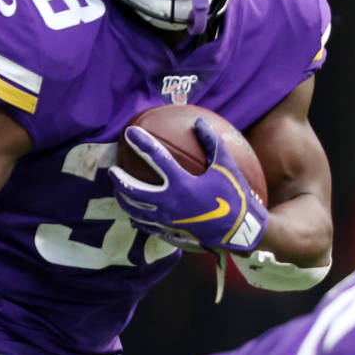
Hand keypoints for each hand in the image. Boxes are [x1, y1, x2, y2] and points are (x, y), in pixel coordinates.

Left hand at [110, 118, 267, 253]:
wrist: (241, 231)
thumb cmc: (235, 196)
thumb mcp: (226, 166)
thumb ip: (212, 142)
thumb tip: (199, 121)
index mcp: (182, 184)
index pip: (155, 158)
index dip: (141, 143)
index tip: (129, 132)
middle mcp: (170, 203)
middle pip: (134, 191)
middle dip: (120, 180)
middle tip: (113, 170)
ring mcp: (168, 221)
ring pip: (136, 211)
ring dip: (124, 199)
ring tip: (118, 191)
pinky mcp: (171, 233)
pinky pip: (147, 225)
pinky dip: (138, 217)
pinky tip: (134, 214)